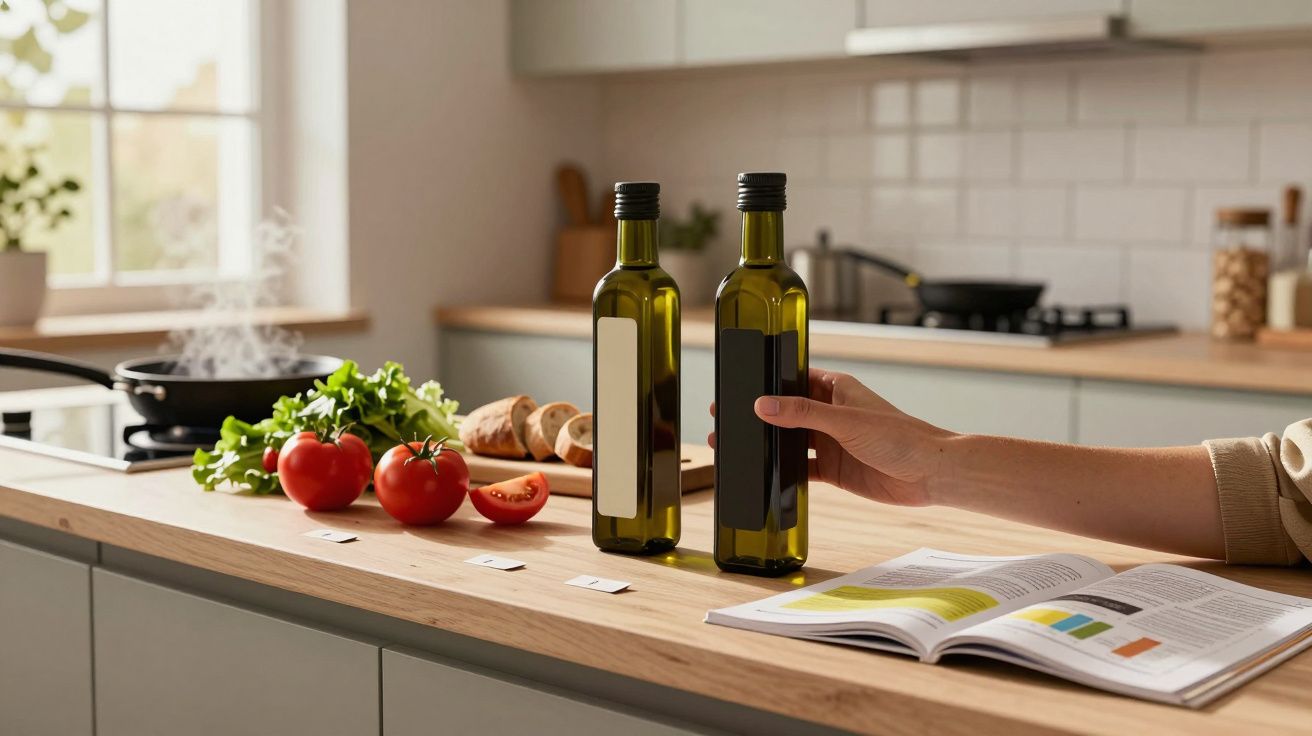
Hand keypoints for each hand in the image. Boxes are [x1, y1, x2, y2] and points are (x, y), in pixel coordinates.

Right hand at [709, 368, 954, 506]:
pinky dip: (783, 472)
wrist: (930, 474)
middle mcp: (831, 413)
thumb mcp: (845, 421)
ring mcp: (831, 442)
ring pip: (789, 441)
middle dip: (758, 416)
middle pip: (786, 412)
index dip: (767, 381)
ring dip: (766, 444)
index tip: (739, 384)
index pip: (793, 377)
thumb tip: (763, 405)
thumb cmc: (901, 436)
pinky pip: (800, 469)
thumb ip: (802, 414)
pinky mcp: (834, 469)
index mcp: (836, 389)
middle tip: (724, 417)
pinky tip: (763, 474)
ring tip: (734, 447)